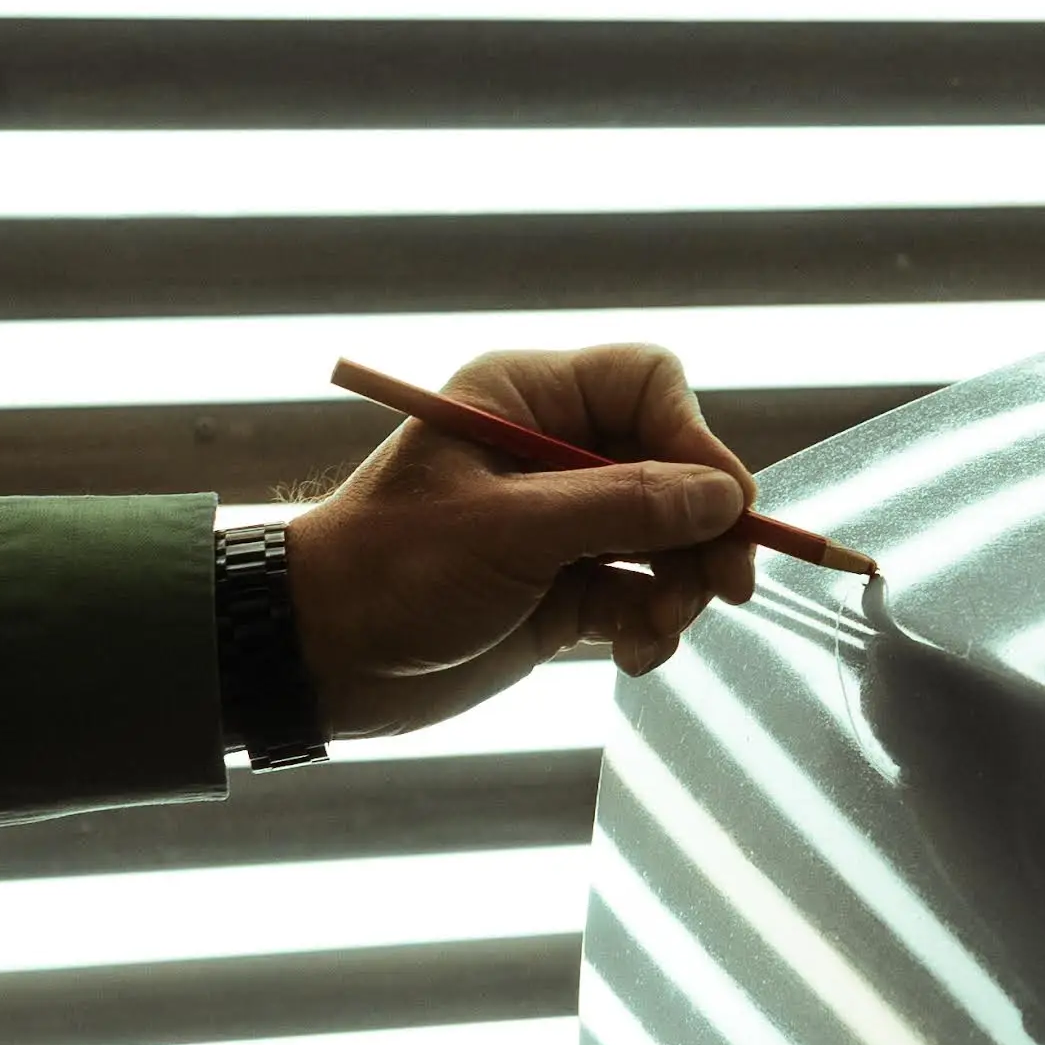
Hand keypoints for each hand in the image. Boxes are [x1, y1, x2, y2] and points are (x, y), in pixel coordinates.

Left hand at [285, 345, 765, 740]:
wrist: (319, 659)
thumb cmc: (393, 572)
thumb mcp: (510, 531)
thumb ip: (624, 508)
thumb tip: (725, 499)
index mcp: (526, 398)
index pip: (647, 385)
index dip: (695, 439)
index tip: (723, 508)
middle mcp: (552, 449)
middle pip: (673, 466)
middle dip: (701, 531)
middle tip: (725, 589)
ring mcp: (561, 522)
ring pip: (667, 537)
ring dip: (680, 587)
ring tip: (659, 631)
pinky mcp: (562, 588)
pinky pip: (639, 592)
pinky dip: (650, 624)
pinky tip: (633, 656)